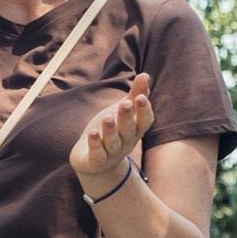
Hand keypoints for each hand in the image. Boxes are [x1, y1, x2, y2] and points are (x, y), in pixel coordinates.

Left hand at [72, 73, 155, 190]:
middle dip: (127, 117)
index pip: (145, 121)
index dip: (144, 110)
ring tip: (107, 117)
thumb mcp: (122, 112)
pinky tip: (92, 133)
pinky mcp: (97, 161)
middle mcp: (126, 142)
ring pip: (113, 142)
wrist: (94, 162)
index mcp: (135, 130)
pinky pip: (98, 154)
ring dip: (111, 130)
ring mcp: (112, 153)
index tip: (141, 97)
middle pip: (129, 130)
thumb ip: (134, 95)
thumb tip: (145, 74)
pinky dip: (95, 144)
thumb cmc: (112, 131)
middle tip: (125, 103)